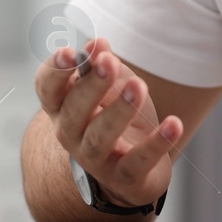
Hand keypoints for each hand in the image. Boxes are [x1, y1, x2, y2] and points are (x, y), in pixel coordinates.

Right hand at [33, 37, 180, 207]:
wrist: (133, 168)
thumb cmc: (115, 115)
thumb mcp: (109, 85)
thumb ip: (101, 63)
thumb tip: (98, 44)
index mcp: (62, 107)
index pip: (47, 88)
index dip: (56, 71)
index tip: (71, 51)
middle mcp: (71, 134)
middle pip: (74, 110)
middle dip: (92, 85)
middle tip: (110, 61)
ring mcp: (95, 160)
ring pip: (101, 137)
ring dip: (119, 110)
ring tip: (138, 86)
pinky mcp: (124, 178)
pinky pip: (138, 161)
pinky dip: (157, 143)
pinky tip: (173, 123)